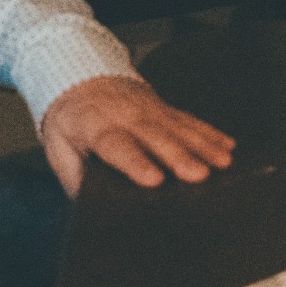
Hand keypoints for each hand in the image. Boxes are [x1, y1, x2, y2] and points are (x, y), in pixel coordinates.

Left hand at [39, 74, 235, 196]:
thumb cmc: (71, 121)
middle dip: (179, 155)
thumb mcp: (58, 148)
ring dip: (202, 145)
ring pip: (178, 127)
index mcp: (95, 126)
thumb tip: (92, 208)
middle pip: (155, 136)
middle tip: (199, 175)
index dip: (135, 162)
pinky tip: (226, 146)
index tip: (153, 180)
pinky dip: (209, 133)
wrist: (80, 78)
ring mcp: (149, 109)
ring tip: (222, 162)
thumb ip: (75, 177)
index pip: (116, 144)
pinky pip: (190, 120)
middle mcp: (126, 115)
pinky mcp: (164, 108)